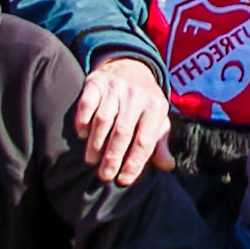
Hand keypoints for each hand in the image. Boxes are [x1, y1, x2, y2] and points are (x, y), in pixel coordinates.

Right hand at [58, 59, 169, 180]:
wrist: (131, 67)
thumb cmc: (144, 104)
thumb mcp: (157, 120)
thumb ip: (160, 144)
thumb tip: (167, 166)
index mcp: (156, 106)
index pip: (145, 141)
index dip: (134, 163)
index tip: (124, 180)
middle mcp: (137, 95)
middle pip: (123, 132)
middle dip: (112, 158)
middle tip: (104, 176)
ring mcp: (116, 87)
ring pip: (103, 119)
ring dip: (96, 143)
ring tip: (91, 161)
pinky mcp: (96, 82)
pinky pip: (87, 103)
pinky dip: (82, 120)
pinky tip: (82, 135)